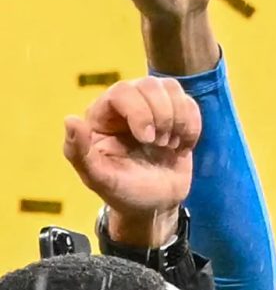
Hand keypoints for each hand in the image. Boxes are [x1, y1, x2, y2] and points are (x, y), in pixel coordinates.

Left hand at [64, 78, 199, 247]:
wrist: (157, 205)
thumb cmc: (124, 193)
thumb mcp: (100, 179)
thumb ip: (79, 152)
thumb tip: (70, 119)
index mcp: (101, 119)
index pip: (121, 92)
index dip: (139, 110)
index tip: (147, 139)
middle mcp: (126, 107)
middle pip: (149, 85)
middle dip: (162, 115)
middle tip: (160, 144)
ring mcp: (153, 107)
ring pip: (171, 88)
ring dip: (178, 119)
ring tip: (170, 144)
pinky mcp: (177, 114)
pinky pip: (190, 103)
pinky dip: (192, 125)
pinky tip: (182, 145)